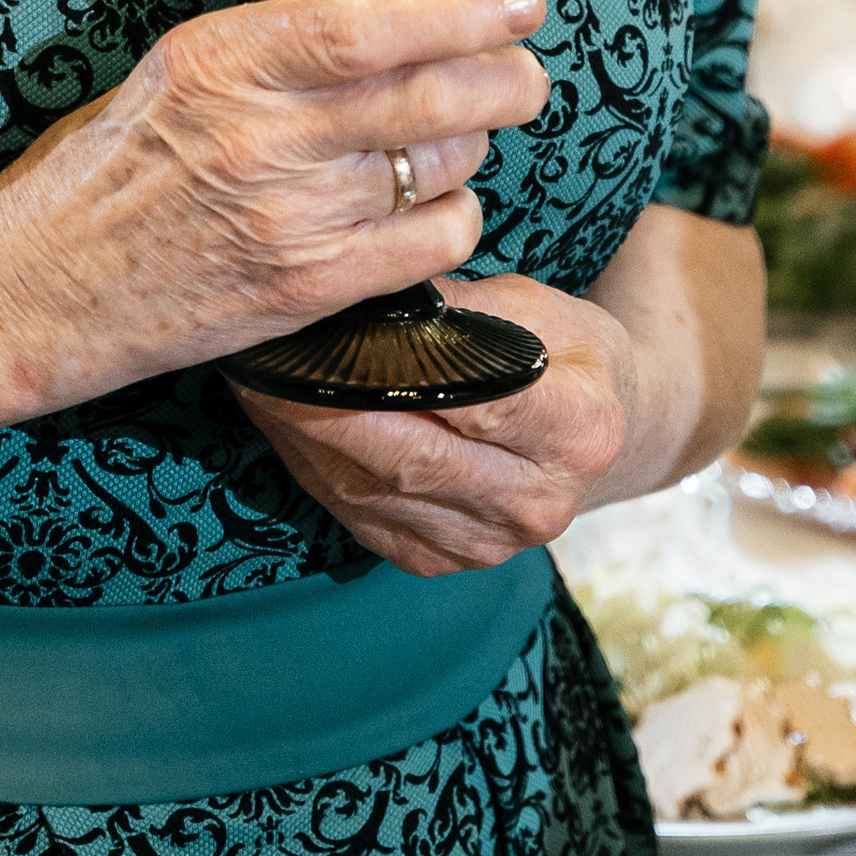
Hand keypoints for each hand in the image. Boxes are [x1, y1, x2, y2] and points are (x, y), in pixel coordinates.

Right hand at [0, 0, 548, 409]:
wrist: (43, 286)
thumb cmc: (108, 162)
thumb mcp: (177, 67)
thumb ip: (276, 42)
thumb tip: (396, 15)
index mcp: (222, 59)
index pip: (364, 22)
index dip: (459, 6)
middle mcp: (262, 137)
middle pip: (429, 96)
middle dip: (506, 75)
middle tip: (527, 66)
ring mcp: (290, 220)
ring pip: (441, 165)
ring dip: (476, 142)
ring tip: (462, 131)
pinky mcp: (309, 292)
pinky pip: (430, 244)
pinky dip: (456, 214)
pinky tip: (435, 202)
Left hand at [232, 270, 635, 573]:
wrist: (595, 437)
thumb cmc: (564, 353)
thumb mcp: (537, 306)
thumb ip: (462, 307)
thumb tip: (376, 294)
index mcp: (578, 428)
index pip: (479, 398)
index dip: (399, 370)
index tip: (336, 335)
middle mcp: (536, 502)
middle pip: (413, 455)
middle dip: (328, 407)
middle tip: (267, 358)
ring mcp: (486, 544)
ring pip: (375, 490)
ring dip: (306, 437)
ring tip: (260, 381)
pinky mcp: (439, 561)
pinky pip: (360, 514)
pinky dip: (314, 467)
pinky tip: (284, 423)